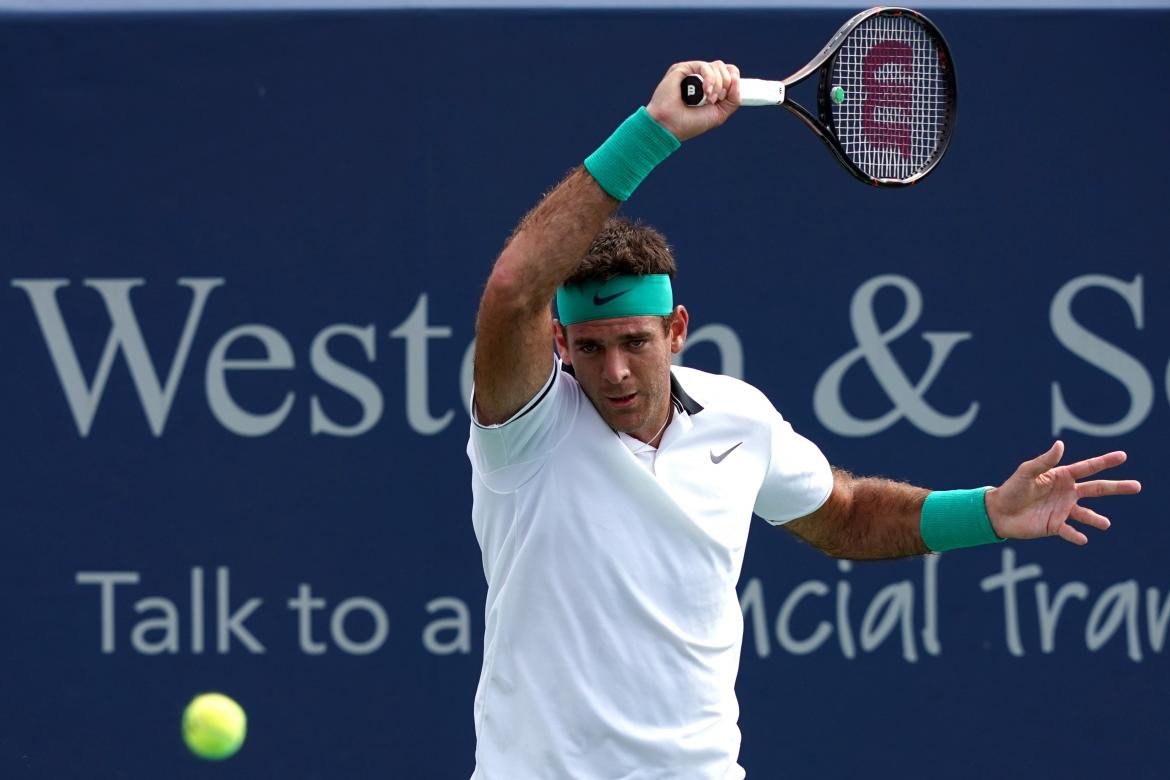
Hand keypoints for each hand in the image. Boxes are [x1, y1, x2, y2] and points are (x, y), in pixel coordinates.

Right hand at [646, 60, 739, 141]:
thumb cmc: (690, 123)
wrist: (670, 126)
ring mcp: (692, 72)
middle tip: (716, 100)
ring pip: (716, 66)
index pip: (728, 73)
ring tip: (709, 99)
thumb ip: (733, 100)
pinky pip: (704, 66)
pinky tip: (706, 91)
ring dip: (718, 84)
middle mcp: (701, 78)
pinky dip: (710, 78)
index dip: (733, 80)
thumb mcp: (719, 114)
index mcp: (710, 87)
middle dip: (726, 84)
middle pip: (724, 68)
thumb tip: (737, 80)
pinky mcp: (682, 69)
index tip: (728, 95)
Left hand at [985, 441, 1140, 544]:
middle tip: (1137, 486)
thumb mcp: (1026, 472)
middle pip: (1097, 489)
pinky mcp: (1055, 526)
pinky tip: (1083, 539)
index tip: (1123, 456)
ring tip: (1105, 524)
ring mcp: (1063, 510)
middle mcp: (1067, 493)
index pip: (1087, 468)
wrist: (998, 512)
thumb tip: (1061, 445)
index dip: (1105, 462)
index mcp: (1061, 477)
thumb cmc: (1012, 489)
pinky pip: (1069, 531)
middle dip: (1117, 487)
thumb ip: (1044, 461)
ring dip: (1096, 519)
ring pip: (1086, 514)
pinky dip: (1076, 535)